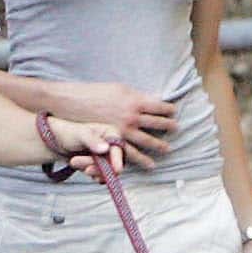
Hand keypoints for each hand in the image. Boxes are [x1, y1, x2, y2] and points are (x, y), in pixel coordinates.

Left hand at [46, 117, 124, 183]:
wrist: (56, 142)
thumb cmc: (68, 133)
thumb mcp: (79, 135)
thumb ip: (92, 141)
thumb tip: (106, 148)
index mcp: (111, 133)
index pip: (119, 149)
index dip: (117, 160)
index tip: (116, 170)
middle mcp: (112, 145)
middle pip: (114, 163)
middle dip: (96, 166)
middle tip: (75, 161)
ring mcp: (107, 156)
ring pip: (107, 171)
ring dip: (91, 170)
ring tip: (74, 161)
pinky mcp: (101, 166)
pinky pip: (103, 176)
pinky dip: (93, 175)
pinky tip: (82, 169)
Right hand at [60, 83, 175, 169]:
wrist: (75, 103)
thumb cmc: (97, 93)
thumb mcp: (120, 90)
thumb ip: (137, 96)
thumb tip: (154, 99)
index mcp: (135, 101)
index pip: (158, 106)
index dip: (168, 109)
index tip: (173, 112)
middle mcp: (132, 117)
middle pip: (156, 124)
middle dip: (168, 126)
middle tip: (176, 129)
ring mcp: (123, 130)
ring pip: (146, 141)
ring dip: (159, 146)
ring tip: (167, 150)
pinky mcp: (114, 140)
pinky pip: (130, 151)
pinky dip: (140, 158)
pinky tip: (148, 162)